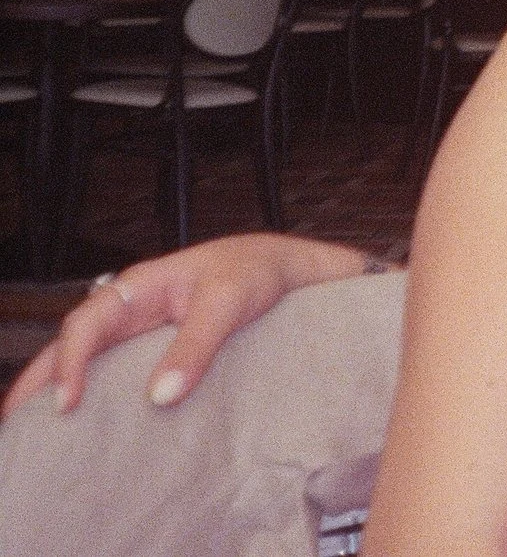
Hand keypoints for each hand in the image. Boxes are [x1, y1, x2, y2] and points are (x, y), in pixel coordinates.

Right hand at [2, 234, 371, 417]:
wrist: (286, 270)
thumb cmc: (256, 273)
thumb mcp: (230, 302)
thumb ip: (198, 343)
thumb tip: (162, 396)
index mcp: (139, 286)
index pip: (88, 322)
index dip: (70, 362)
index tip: (68, 402)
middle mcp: (130, 306)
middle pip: (70, 342)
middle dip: (37, 379)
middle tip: (12, 422)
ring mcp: (140, 328)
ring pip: (86, 356)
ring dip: (56, 388)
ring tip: (31, 431)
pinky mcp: (155, 348)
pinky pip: (113, 369)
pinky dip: (92, 391)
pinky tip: (86, 422)